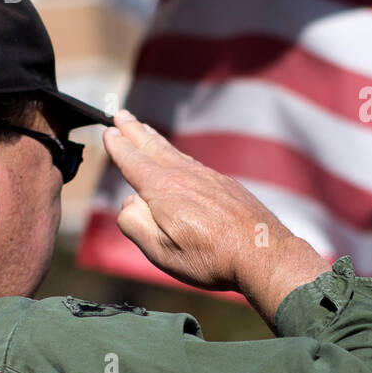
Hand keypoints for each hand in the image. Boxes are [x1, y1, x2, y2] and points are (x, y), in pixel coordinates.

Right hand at [102, 111, 331, 326]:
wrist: (262, 252)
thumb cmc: (210, 257)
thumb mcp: (160, 250)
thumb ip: (135, 223)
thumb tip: (129, 201)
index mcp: (163, 190)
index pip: (133, 162)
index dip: (119, 147)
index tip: (109, 131)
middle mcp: (185, 176)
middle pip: (154, 148)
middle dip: (135, 131)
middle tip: (121, 115)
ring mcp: (208, 178)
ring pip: (175, 154)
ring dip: (156, 140)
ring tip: (144, 130)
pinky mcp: (226, 185)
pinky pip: (194, 164)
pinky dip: (179, 156)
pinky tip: (179, 160)